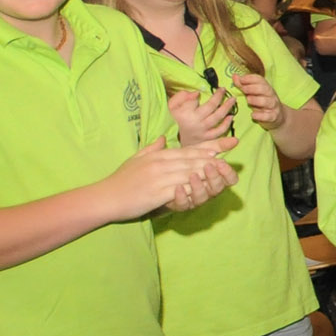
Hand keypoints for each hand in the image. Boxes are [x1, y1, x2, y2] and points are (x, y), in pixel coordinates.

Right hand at [110, 137, 237, 216]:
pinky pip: (180, 188)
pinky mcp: (157, 193)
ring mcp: (159, 178)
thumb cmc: (120, 180)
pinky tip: (207, 186)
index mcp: (157, 155)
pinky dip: (194, 186)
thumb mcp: (136, 159)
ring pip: (190, 172)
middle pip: (193, 159)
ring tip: (225, 170)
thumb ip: (152, 148)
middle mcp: (160, 163)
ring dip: (208, 171)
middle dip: (214, 158)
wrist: (104, 197)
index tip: (225, 145)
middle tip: (231, 156)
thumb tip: (163, 137)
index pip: (188, 149)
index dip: (208, 147)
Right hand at [167, 87, 236, 145]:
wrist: (173, 140)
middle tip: (224, 90)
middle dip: (219, 97)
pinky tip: (231, 116)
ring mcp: (202, 131)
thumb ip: (181, 97)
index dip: (201, 94)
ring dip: (226, 108)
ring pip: (217, 118)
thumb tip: (197, 93)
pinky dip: (227, 124)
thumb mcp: (172, 107)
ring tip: (232, 100)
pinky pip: (219, 131)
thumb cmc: (173, 120)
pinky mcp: (207, 138)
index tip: (213, 90)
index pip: (195, 101)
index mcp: (184, 114)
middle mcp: (194, 122)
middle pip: (210, 107)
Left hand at [235, 72, 286, 127]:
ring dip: (256, 100)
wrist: (277, 116)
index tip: (241, 79)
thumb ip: (243, 85)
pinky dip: (260, 115)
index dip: (250, 78)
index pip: (260, 80)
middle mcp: (271, 95)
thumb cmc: (262, 103)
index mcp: (266, 88)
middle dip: (252, 88)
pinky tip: (253, 115)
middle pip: (264, 89)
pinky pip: (268, 116)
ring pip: (267, 101)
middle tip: (243, 90)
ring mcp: (273, 106)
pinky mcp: (273, 116)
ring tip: (248, 100)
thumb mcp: (253, 94)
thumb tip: (234, 76)